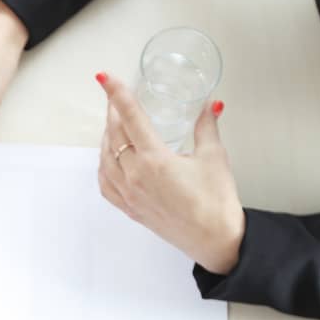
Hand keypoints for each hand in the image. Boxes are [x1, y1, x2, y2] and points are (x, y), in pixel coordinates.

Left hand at [95, 75, 245, 274]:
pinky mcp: (130, 209)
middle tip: (115, 97)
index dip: (117, 94)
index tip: (105, 78)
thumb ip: (207, 126)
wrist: (215, 241)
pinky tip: (109, 158)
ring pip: (105, 159)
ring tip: (114, 124)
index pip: (130, 117)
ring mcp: (129, 195)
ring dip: (107, 137)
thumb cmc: (216, 203)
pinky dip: (104, 165)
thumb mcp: (214, 157)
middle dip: (113, 112)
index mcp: (154, 160)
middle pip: (114, 135)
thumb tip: (209, 105)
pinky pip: (106, 183)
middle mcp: (135, 177)